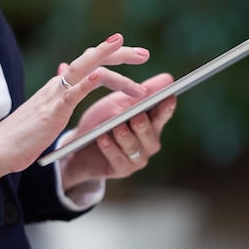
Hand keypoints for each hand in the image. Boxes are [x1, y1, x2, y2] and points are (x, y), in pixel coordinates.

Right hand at [0, 33, 150, 177]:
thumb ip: (60, 92)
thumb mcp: (47, 108)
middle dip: (120, 54)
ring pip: (86, 69)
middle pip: (93, 59)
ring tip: (134, 64)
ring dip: (113, 68)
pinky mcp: (51, 111)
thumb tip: (65, 71)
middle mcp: (59, 84)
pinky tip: (100, 75)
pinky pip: (71, 93)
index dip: (113, 55)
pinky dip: (86, 82)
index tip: (135, 53)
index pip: (91, 63)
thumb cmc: (24, 133)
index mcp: (61, 85)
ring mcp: (55, 95)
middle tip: (145, 53)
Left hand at [58, 73, 176, 190]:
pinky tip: (102, 139)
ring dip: (125, 137)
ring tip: (117, 127)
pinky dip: (110, 149)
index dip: (166, 108)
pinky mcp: (121, 169)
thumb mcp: (120, 102)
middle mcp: (148, 143)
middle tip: (138, 116)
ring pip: (134, 148)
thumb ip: (142, 93)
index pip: (163, 115)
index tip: (169, 97)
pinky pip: (118, 160)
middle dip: (144, 126)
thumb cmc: (103, 120)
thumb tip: (168, 78)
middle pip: (150, 134)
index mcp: (151, 123)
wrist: (79, 143)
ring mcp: (136, 158)